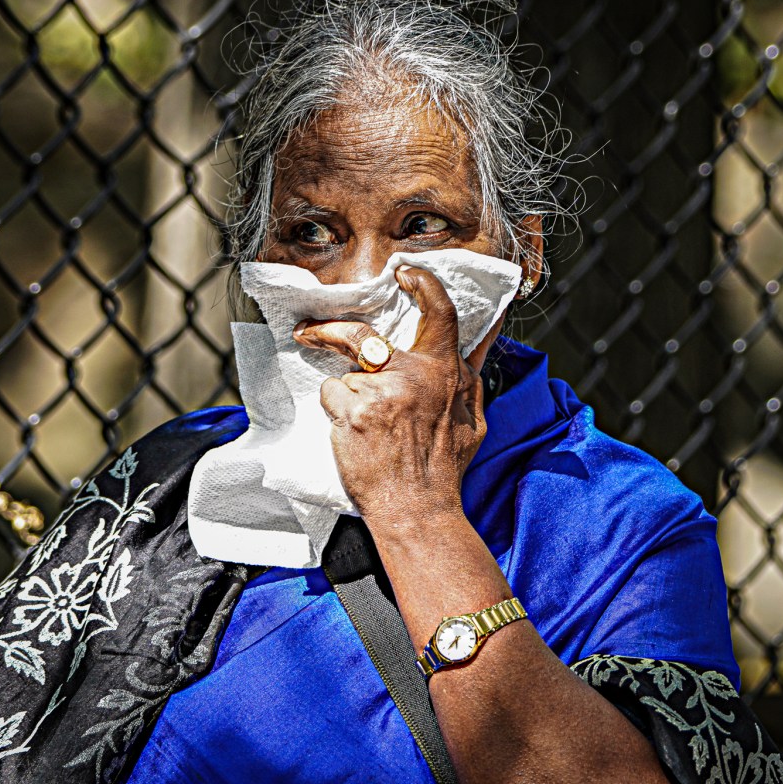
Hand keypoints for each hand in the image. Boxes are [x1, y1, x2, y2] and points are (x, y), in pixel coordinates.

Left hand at [292, 266, 486, 523]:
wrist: (418, 510)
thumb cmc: (443, 470)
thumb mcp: (473, 420)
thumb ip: (466, 381)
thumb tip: (471, 349)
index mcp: (447, 373)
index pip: (439, 313)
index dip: (422, 285)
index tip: (405, 273)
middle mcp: (417, 375)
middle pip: (363, 337)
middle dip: (330, 332)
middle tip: (309, 332)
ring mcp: (383, 390)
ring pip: (346, 376)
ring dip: (348, 398)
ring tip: (363, 430)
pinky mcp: (355, 410)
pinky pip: (333, 395)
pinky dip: (337, 414)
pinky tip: (354, 437)